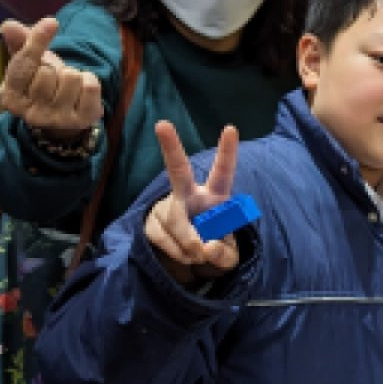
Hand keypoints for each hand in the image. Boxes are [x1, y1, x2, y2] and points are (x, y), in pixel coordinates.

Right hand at [0, 18, 102, 141]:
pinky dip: (90, 80)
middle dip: (54, 67)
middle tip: (53, 78)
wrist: (64, 114)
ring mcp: (56, 120)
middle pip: (48, 70)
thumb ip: (20, 43)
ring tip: (67, 86)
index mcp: (11, 97)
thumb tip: (9, 25)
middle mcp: (30, 114)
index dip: (37, 40)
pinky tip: (82, 91)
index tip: (52, 22)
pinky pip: (91, 87)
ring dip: (72, 74)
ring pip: (71, 76)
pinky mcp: (80, 121)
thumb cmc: (43, 83)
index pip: (24, 64)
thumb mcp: (29, 63)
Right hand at [145, 122, 241, 283]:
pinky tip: (184, 252)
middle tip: (162, 124)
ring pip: (177, 225)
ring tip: (199, 252)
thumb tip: (204, 247)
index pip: (223, 174)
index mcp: (215, 196)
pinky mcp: (150, 222)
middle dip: (171, 147)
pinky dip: (178, 254)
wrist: (192, 259)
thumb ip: (223, 254)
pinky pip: (164, 240)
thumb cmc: (216, 247)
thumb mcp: (228, 257)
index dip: (227, 153)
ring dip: (191, 247)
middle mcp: (189, 194)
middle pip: (178, 171)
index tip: (231, 129)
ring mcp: (167, 206)